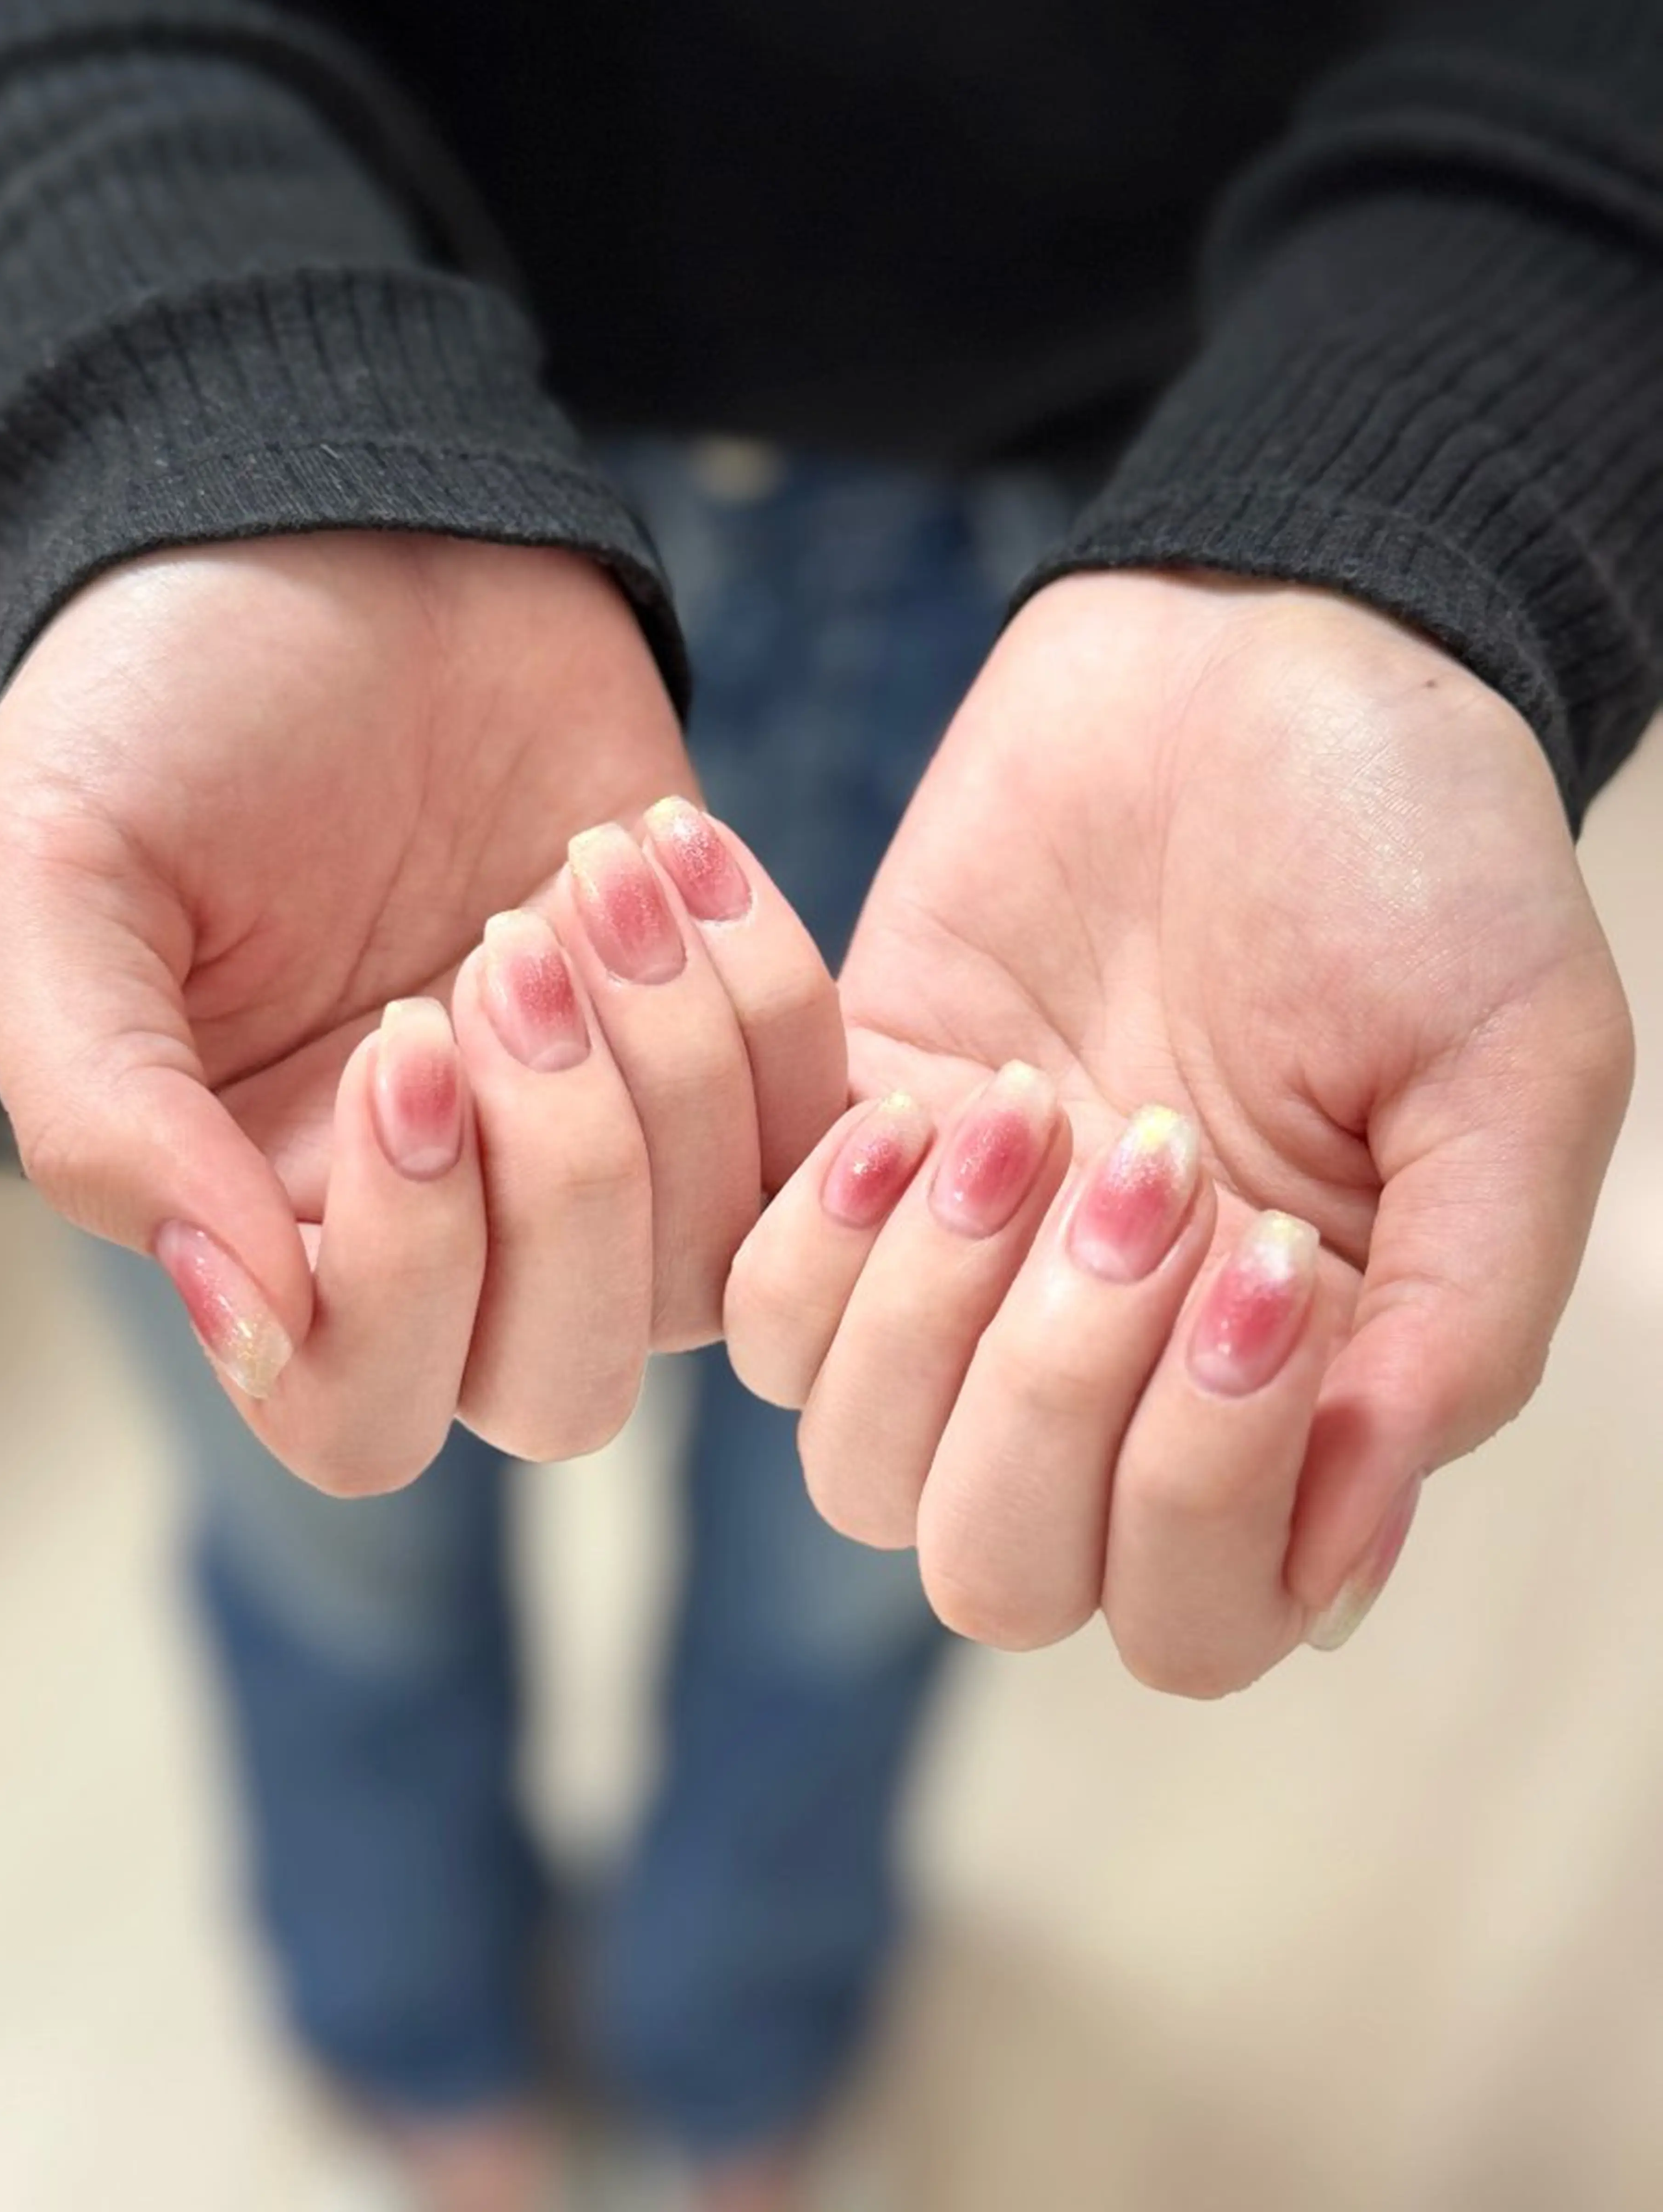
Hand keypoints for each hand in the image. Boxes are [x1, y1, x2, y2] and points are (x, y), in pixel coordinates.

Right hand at [0, 535, 840, 1485]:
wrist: (344, 528)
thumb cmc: (170, 698)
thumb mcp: (51, 876)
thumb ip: (104, 1120)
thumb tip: (243, 1321)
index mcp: (262, 1215)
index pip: (358, 1407)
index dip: (407, 1271)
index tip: (399, 1034)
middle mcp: (440, 1218)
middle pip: (557, 1385)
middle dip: (564, 1177)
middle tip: (506, 948)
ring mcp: (594, 1137)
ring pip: (702, 1272)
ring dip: (673, 1067)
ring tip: (591, 871)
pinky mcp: (718, 1044)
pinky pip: (810, 1134)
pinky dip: (770, 996)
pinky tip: (670, 845)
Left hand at [727, 571, 1633, 1692]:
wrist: (1256, 652)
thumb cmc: (1420, 854)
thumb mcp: (1514, 1073)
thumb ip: (1456, 1327)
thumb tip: (1342, 1561)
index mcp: (1289, 1386)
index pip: (1192, 1610)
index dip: (1197, 1486)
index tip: (1258, 1254)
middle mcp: (1114, 1365)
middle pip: (994, 1564)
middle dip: (1049, 1392)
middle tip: (1140, 1163)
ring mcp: (967, 1271)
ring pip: (851, 1458)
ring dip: (923, 1297)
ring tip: (1023, 1106)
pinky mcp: (849, 1149)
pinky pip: (748, 1296)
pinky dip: (805, 1217)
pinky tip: (909, 1085)